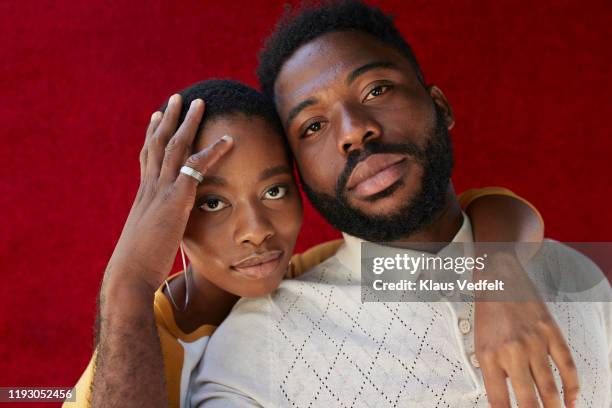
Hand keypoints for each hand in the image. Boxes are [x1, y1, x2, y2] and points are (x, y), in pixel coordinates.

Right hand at [103, 94, 232, 292]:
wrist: (130, 273)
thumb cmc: (139, 264)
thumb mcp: (149, 240)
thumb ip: (158, 228)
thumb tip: (163, 232)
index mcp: (144, 196)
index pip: (147, 158)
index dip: (152, 136)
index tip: (157, 118)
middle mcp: (150, 187)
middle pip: (158, 143)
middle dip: (168, 119)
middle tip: (176, 98)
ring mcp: (161, 191)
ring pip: (174, 146)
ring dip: (187, 122)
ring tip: (198, 102)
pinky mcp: (175, 200)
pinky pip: (196, 167)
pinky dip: (213, 151)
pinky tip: (227, 140)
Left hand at [474, 253, 578, 407]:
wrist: (499, 278)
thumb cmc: (488, 313)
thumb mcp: (480, 344)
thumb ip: (493, 372)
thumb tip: (506, 396)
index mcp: (489, 356)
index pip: (499, 400)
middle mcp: (512, 352)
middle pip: (527, 400)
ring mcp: (534, 343)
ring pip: (550, 388)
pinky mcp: (551, 333)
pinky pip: (567, 365)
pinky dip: (572, 387)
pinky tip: (571, 399)